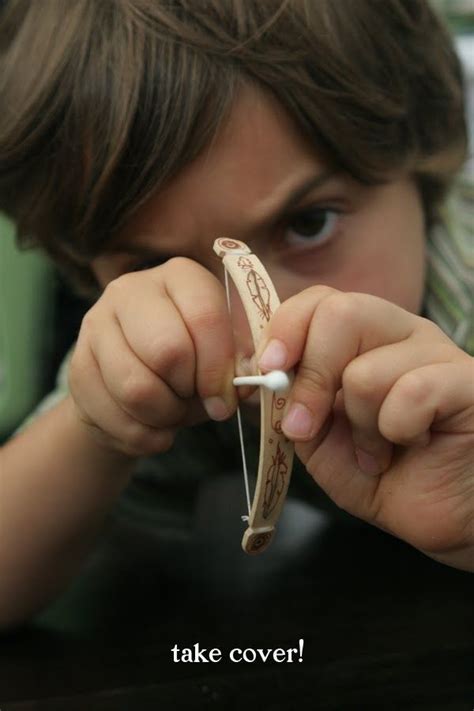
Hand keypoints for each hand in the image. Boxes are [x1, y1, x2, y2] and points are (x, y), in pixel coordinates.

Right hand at [69, 258, 236, 456]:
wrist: (139, 387)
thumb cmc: (194, 365)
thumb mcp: (226, 356)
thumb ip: (243, 363)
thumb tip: (249, 379)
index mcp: (180, 276)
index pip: (204, 316)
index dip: (218, 368)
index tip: (225, 401)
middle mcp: (131, 289)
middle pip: (167, 351)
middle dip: (189, 391)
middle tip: (196, 401)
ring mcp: (96, 324)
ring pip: (136, 388)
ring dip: (166, 416)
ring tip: (174, 413)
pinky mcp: (76, 364)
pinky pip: (114, 416)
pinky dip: (143, 435)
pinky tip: (151, 426)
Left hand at [257, 286, 473, 569]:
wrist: (445, 516)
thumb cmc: (384, 475)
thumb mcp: (319, 441)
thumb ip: (290, 403)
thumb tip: (262, 374)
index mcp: (364, 339)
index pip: (320, 300)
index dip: (285, 329)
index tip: (268, 371)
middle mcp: (401, 333)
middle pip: (340, 313)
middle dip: (311, 378)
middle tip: (305, 426)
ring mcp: (438, 353)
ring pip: (366, 370)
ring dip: (359, 428)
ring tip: (376, 451)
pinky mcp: (467, 380)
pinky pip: (411, 393)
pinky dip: (397, 432)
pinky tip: (413, 446)